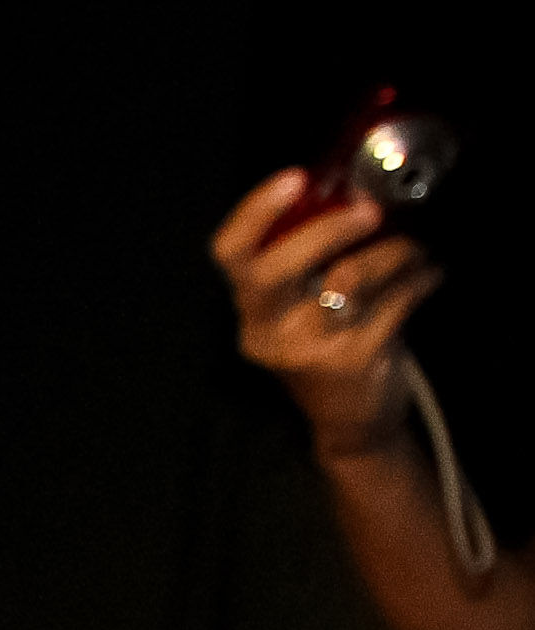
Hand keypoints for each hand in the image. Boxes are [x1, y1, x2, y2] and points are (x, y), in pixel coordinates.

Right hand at [210, 170, 438, 460]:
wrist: (352, 421)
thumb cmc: (332, 347)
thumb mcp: (305, 308)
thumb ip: (313, 260)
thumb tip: (354, 190)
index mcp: (253, 310)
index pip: (231, 255)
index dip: (255, 213)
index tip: (295, 178)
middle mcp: (269, 331)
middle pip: (273, 270)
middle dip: (325, 231)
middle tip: (369, 211)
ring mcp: (309, 350)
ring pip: (348, 279)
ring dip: (396, 251)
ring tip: (417, 249)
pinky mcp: (353, 361)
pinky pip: (394, 300)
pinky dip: (421, 279)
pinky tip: (429, 276)